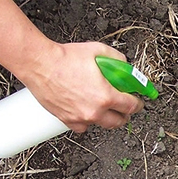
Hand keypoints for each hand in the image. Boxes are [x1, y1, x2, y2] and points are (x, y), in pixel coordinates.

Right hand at [18, 41, 143, 132]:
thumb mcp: (98, 51)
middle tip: (124, 107)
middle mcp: (94, 111)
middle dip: (125, 114)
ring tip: (106, 109)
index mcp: (106, 96)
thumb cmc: (65, 58)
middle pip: (119, 121)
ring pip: (101, 125)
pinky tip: (87, 112)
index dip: (138, 104)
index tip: (138, 102)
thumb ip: (116, 59)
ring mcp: (80, 118)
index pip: (131, 107)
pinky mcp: (67, 120)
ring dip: (107, 118)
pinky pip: (82, 127)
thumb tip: (124, 65)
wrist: (39, 64)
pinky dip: (87, 121)